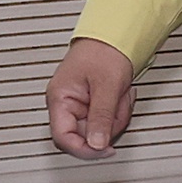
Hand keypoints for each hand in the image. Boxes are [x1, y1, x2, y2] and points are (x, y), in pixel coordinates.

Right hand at [46, 37, 135, 159]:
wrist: (116, 32)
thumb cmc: (105, 49)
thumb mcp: (107, 84)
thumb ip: (102, 116)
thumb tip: (96, 145)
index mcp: (59, 99)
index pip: (63, 138)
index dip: (84, 149)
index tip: (105, 150)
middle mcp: (66, 104)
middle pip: (85, 135)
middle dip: (108, 124)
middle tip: (120, 106)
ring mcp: (81, 104)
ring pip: (99, 129)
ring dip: (117, 115)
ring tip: (122, 94)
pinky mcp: (94, 102)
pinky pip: (107, 118)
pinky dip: (119, 109)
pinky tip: (122, 94)